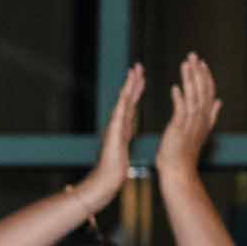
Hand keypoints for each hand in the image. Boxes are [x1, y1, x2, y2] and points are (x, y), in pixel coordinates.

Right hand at [81, 62, 147, 206]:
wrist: (105, 179)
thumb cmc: (114, 168)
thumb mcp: (122, 148)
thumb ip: (123, 137)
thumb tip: (125, 131)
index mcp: (122, 125)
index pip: (131, 103)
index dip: (136, 88)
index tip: (141, 75)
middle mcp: (117, 123)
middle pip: (126, 97)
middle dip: (132, 81)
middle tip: (138, 66)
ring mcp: (114, 126)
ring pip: (122, 101)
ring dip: (128, 86)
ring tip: (134, 73)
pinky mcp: (113, 132)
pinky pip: (120, 114)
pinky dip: (123, 103)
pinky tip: (126, 93)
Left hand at [156, 53, 220, 183]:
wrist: (179, 170)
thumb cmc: (185, 152)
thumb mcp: (201, 131)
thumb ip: (211, 114)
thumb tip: (219, 101)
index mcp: (205, 118)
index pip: (208, 93)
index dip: (206, 77)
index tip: (203, 63)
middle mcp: (200, 119)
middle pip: (202, 91)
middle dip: (198, 72)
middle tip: (193, 55)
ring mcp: (191, 123)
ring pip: (193, 96)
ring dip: (189, 79)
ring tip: (186, 64)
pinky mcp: (180, 128)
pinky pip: (181, 111)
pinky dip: (179, 98)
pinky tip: (175, 88)